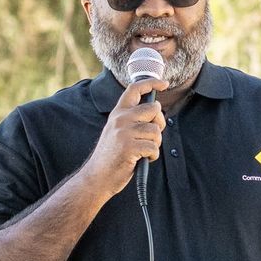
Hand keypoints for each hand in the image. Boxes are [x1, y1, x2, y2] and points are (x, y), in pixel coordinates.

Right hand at [82, 78, 163, 197]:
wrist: (97, 177)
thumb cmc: (112, 155)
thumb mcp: (118, 131)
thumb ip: (133, 119)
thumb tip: (156, 110)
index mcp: (117, 113)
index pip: (134, 89)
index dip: (151, 83)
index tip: (164, 84)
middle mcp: (120, 119)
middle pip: (154, 109)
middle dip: (159, 123)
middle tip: (152, 136)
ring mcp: (124, 132)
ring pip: (156, 130)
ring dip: (156, 144)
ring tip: (143, 151)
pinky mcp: (129, 147)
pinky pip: (154, 147)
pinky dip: (153, 156)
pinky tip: (143, 159)